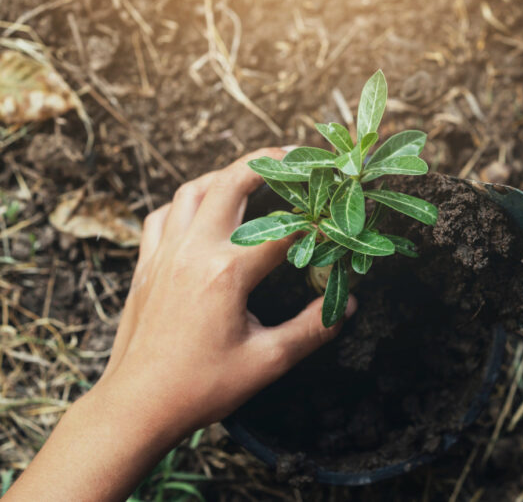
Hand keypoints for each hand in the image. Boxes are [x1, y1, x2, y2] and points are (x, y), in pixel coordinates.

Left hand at [6, 147, 354, 501]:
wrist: (135, 406)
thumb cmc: (200, 388)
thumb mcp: (267, 362)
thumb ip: (312, 330)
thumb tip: (347, 306)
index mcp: (226, 272)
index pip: (282, 228)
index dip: (314, 214)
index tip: (336, 205)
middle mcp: (193, 251)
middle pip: (230, 183)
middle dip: (264, 162)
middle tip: (293, 156)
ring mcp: (164, 255)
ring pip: (191, 191)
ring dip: (224, 176)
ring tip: (251, 175)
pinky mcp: (146, 266)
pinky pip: (162, 216)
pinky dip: (185, 204)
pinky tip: (200, 212)